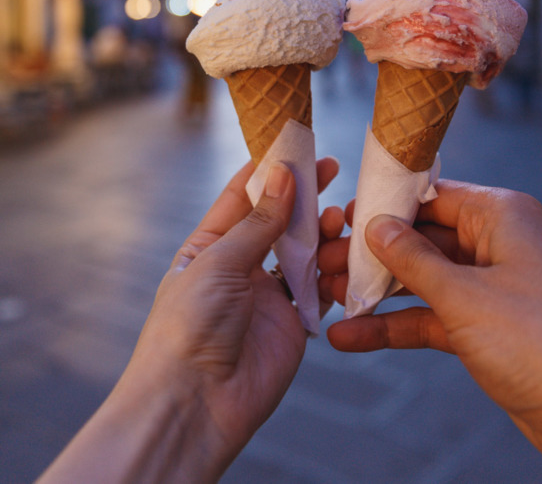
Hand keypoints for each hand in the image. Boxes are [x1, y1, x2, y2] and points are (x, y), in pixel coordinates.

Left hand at [38, 156, 338, 483]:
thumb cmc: (188, 326)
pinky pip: (319, 289)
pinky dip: (333, 272)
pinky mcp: (291, 323)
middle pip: (278, 220)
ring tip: (338, 220)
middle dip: (305, 195)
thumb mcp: (219, 262)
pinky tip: (345, 256)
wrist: (195, 404)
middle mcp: (239, 266)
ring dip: (322, 233)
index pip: (241, 196)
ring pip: (303, 251)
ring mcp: (266, 295)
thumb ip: (258, 221)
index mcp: (210, 245)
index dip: (269, 169)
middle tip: (333, 169)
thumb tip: (282, 175)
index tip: (296, 144)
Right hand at [318, 181, 541, 483]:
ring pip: (421, 279)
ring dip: (376, 291)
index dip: (386, 204)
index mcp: (500, 216)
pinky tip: (352, 335)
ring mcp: (490, 287)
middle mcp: (495, 245)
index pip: (433, 196)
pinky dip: (395, 325)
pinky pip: (430, 316)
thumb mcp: (465, 296)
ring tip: (326, 295)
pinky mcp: (485, 327)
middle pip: (421, 238)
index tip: (345, 214)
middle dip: (371, 253)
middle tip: (323, 261)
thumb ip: (414, 260)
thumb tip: (376, 227)